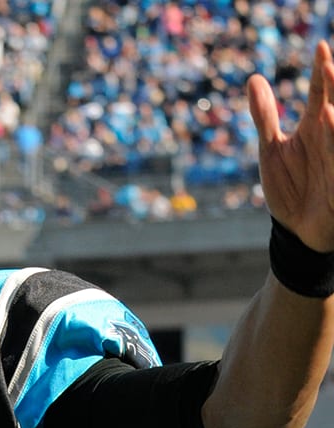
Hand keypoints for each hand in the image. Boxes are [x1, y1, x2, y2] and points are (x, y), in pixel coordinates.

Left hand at [248, 40, 333, 251]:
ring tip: (325, 108)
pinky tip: (329, 125)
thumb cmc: (288, 186)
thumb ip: (265, 115)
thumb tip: (254, 78)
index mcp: (315, 126)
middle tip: (328, 65)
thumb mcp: (271, 149)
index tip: (321, 47)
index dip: (322, 72)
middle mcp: (330, 138)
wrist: (295, 228)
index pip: (321, 92)